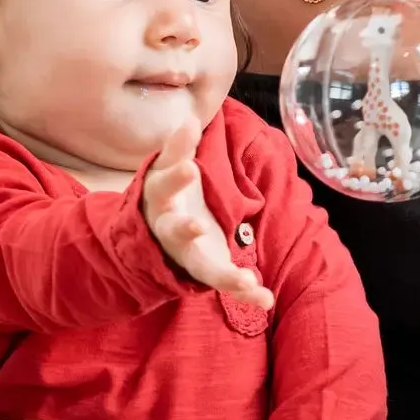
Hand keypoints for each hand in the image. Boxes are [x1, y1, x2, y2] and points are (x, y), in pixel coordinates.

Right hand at [142, 120, 272, 309]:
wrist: (152, 235)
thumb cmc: (167, 194)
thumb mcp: (167, 168)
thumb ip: (178, 147)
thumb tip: (190, 119)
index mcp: (160, 200)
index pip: (163, 186)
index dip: (175, 178)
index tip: (188, 166)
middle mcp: (170, 230)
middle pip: (174, 230)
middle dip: (184, 228)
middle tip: (196, 224)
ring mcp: (187, 254)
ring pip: (201, 266)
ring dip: (223, 274)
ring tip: (245, 281)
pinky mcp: (205, 268)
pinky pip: (224, 283)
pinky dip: (245, 294)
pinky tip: (266, 300)